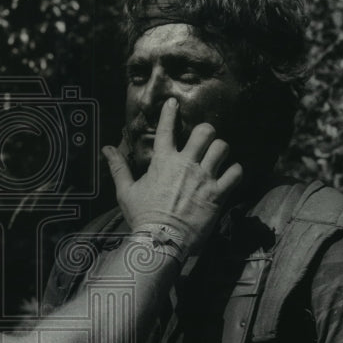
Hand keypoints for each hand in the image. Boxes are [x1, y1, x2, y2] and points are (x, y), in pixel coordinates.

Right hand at [102, 98, 242, 255]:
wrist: (162, 240)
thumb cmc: (142, 216)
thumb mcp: (125, 191)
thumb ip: (118, 167)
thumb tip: (106, 149)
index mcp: (163, 161)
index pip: (167, 128)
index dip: (170, 112)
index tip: (173, 102)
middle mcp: (186, 164)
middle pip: (205, 131)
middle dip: (206, 132)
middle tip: (203, 140)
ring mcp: (204, 178)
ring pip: (222, 147)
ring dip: (220, 150)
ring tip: (217, 157)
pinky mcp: (218, 193)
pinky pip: (236, 173)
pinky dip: (234, 172)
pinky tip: (229, 176)